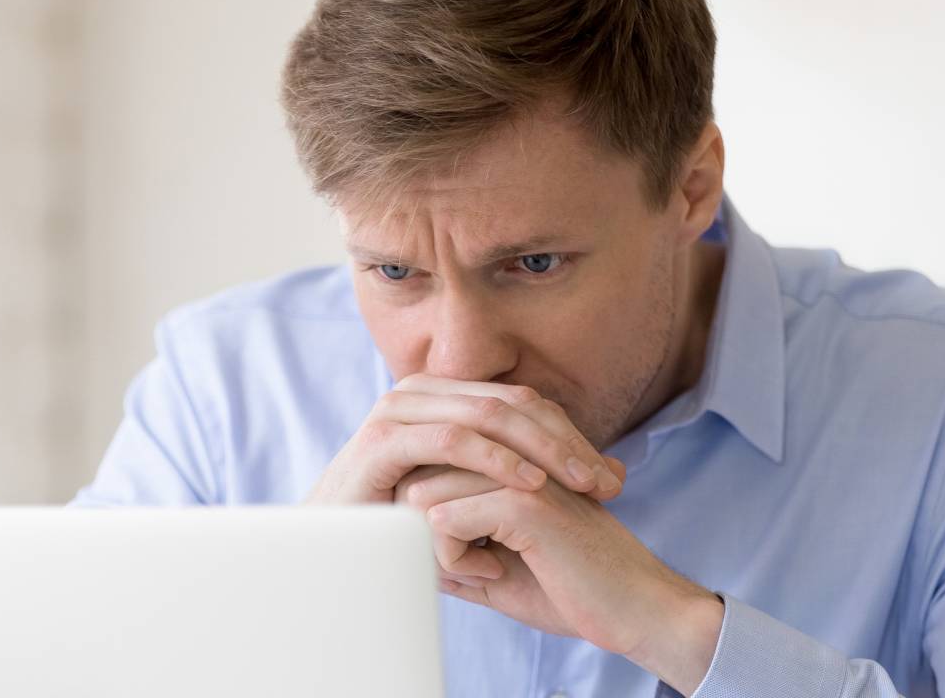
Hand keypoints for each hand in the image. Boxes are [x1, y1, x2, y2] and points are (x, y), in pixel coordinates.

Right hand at [304, 374, 623, 504]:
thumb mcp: (472, 497)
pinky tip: (530, 484)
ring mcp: (399, 411)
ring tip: (580, 482)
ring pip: (488, 414)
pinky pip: (452, 439)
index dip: (574, 436)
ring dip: (542, 448)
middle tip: (607, 481)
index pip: (525, 404)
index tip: (613, 477)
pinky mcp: (383, 439)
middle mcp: (422, 393)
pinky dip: (496, 459)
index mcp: (444, 398)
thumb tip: (613, 469)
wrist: (330, 551)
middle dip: (567, 442)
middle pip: (514, 404)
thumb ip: (522, 477)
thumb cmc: (404, 528)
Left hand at [402, 468, 723, 693]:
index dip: (425, 517)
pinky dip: (455, 559)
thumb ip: (455, 548)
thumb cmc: (573, 590)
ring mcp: (519, 471)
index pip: (426, 467)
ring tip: (483, 569)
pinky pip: (443, 520)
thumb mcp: (500, 568)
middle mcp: (512, 454)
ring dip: (437, 548)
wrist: (636, 609)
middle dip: (422, 532)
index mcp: (509, 461)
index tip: (464, 556)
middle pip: (415, 475)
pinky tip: (495, 573)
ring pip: (421, 495)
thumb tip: (401, 545)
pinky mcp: (523, 501)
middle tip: (469, 567)